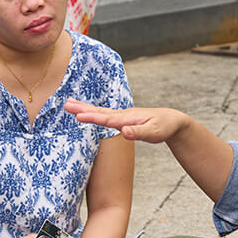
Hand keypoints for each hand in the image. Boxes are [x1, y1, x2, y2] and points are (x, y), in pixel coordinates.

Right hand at [65, 98, 188, 143]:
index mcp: (128, 118)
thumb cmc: (163, 127)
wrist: (171, 120)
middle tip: (66, 105)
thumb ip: (138, 133)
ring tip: (68, 104)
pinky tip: (84, 111)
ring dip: (84, 107)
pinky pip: (103, 114)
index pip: (107, 119)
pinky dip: (92, 111)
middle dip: (82, 108)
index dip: (93, 118)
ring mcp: (121, 115)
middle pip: (99, 111)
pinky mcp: (121, 118)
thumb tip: (123, 132)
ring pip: (99, 111)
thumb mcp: (154, 133)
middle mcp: (122, 114)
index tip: (79, 116)